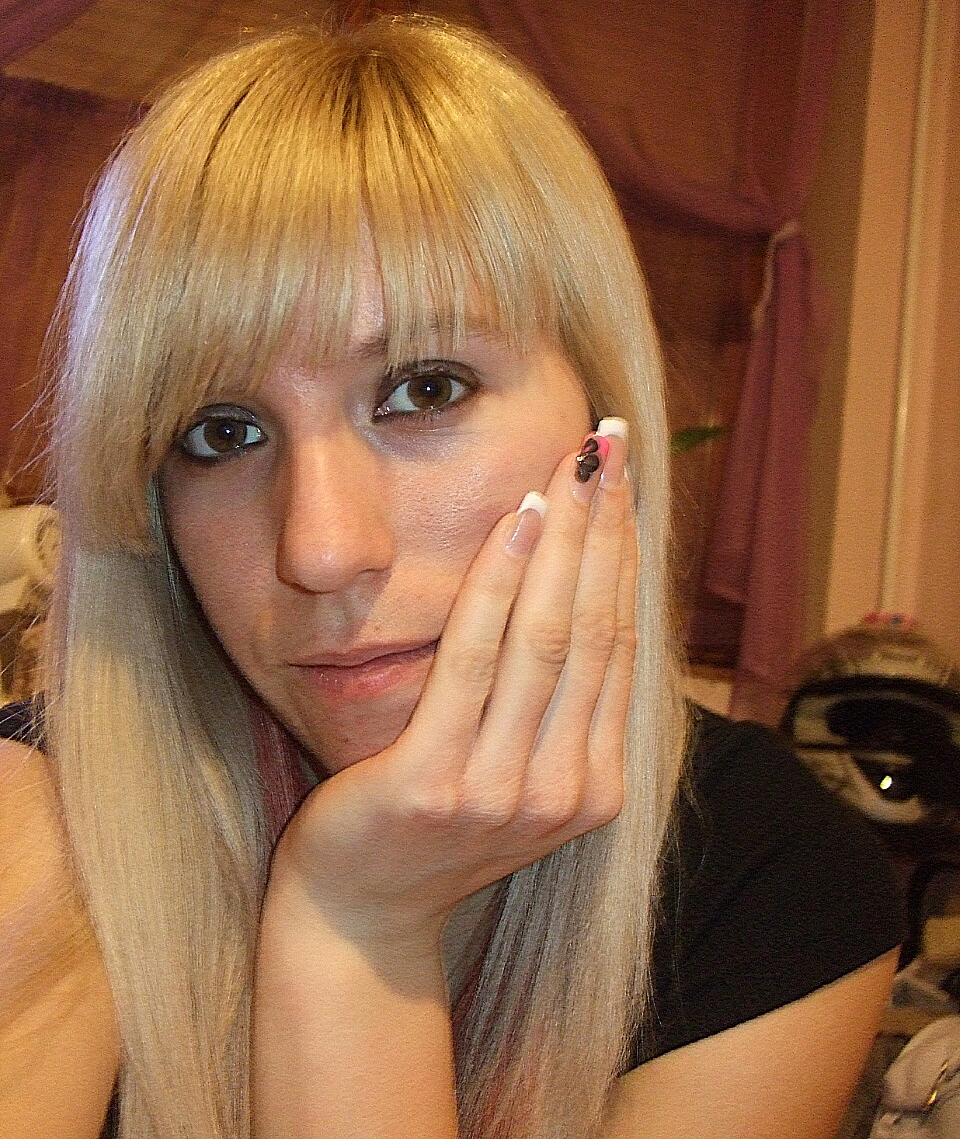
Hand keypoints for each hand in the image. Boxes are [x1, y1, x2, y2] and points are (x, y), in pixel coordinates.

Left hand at [266, 426, 636, 954]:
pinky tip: (514, 522)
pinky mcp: (438, 782)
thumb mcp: (515, 769)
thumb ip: (556, 704)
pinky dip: (497, 585)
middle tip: (609, 445)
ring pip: (548, 637)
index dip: (626, 553)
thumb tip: (586, 592)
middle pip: (596, 629)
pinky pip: (474, 661)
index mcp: (599, 786)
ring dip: (563, 541)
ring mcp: (506, 792)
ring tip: (570, 466)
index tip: (624, 480)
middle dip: (605, 528)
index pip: (621, 644)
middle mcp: (567, 791)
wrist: (360, 911)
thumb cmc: (435, 825)